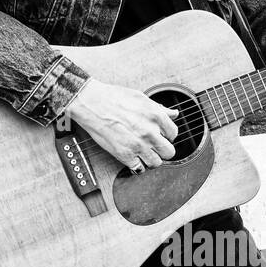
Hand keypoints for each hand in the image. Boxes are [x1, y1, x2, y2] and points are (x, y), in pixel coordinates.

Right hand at [63, 78, 178, 169]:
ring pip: (156, 163)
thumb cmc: (113, 97)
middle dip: (162, 150)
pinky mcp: (125, 155)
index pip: (173, 134)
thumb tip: (173, 114)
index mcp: (156, 116)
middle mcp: (150, 132)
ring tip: (142, 153)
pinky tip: (132, 158)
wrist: (91, 103)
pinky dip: (137, 166)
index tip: (159, 135)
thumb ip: (159, 109)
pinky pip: (139, 169)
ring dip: (150, 159)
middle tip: (153, 146)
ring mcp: (138, 145)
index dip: (166, 135)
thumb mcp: (141, 97)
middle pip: (169, 152)